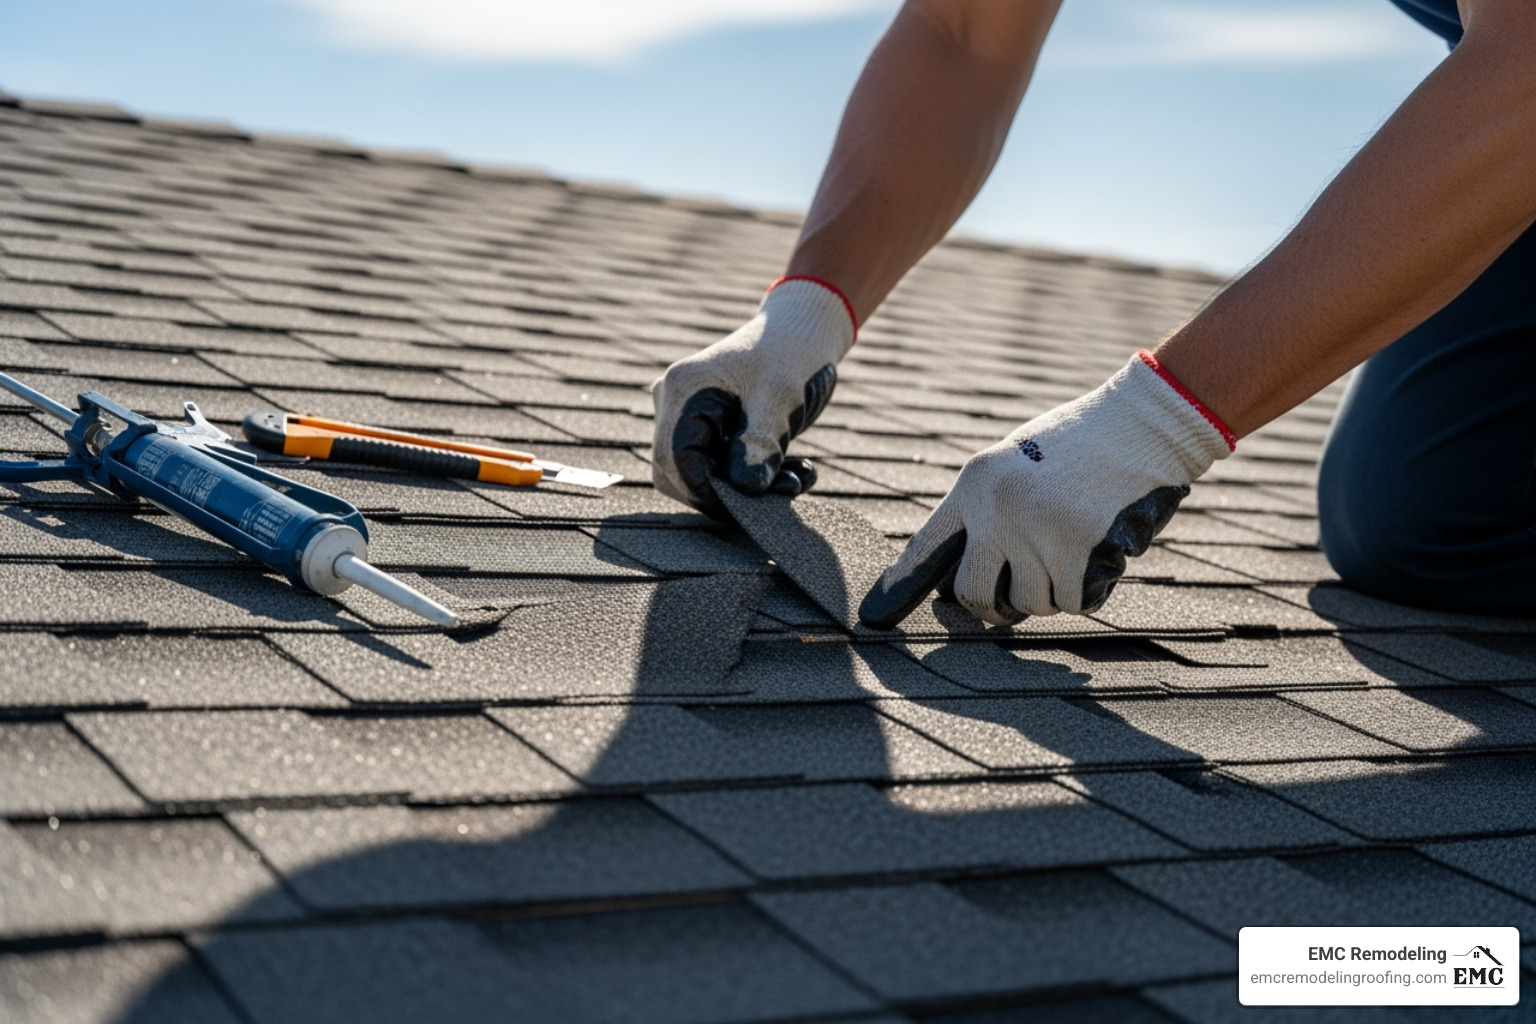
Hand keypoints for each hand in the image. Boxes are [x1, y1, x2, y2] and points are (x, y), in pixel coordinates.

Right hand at [650, 277, 855, 517]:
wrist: (804, 329)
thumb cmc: (791, 353)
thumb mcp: (781, 399)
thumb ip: (759, 444)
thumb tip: (746, 491)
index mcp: (684, 390)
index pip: (675, 459)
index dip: (707, 492)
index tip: (751, 508)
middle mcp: (675, 402)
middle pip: (681, 471)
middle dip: (731, 492)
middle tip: (786, 489)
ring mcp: (688, 414)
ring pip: (702, 472)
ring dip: (748, 486)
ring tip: (798, 477)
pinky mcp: (707, 426)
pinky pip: (717, 464)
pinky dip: (753, 475)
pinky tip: (793, 470)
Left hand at [858, 351, 1234, 627]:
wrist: (1143, 422)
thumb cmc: (1081, 444)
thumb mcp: (1016, 463)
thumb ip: (989, 509)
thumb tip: (967, 574)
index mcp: (975, 483)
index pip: (928, 545)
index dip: (902, 585)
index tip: (875, 615)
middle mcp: (997, 509)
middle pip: (973, 594)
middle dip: (993, 607)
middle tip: (1013, 599)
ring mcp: (1037, 531)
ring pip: (1031, 602)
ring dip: (1052, 592)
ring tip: (1072, 548)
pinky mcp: (1079, 549)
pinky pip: (1073, 601)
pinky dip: (1088, 588)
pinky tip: (1100, 550)